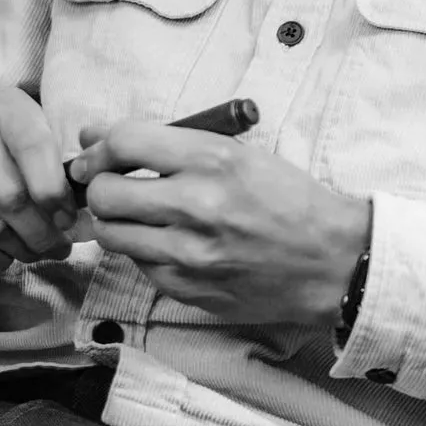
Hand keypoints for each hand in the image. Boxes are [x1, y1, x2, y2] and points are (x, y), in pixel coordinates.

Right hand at [0, 91, 79, 276]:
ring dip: (20, 249)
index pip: (35, 147)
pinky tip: (2, 257)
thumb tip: (86, 209)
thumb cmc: (4, 162)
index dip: (55, 192)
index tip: (68, 219)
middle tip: (56, 247)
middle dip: (42, 232)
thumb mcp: (35, 151)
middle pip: (11, 196)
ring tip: (32, 252)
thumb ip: (64, 171)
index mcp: (5, 106)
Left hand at [79, 121, 368, 326]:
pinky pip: (139, 265)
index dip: (98, 146)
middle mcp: (198, 206)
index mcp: (214, 160)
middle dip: (99, 186)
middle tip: (112, 187)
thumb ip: (169, 144)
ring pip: (111, 235)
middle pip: (104, 193)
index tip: (94, 153)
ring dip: (115, 222)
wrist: (332, 261)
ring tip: (138, 217)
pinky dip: (145, 252)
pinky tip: (171, 245)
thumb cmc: (287, 200)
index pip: (125, 142)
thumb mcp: (239, 154)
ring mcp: (190, 255)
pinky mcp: (188, 289)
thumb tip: (93, 137)